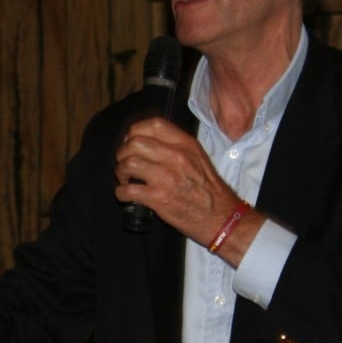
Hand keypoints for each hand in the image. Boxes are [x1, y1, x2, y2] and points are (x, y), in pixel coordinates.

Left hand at [115, 117, 264, 264]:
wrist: (221, 217)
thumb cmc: (209, 189)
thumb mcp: (198, 157)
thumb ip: (176, 145)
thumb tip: (147, 140)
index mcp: (186, 144)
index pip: (153, 125)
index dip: (135, 131)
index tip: (131, 142)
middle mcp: (176, 157)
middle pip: (135, 142)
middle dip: (122, 152)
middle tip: (124, 163)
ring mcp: (167, 177)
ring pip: (128, 164)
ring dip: (120, 172)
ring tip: (125, 179)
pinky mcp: (159, 198)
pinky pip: (129, 190)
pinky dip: (121, 193)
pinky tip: (126, 195)